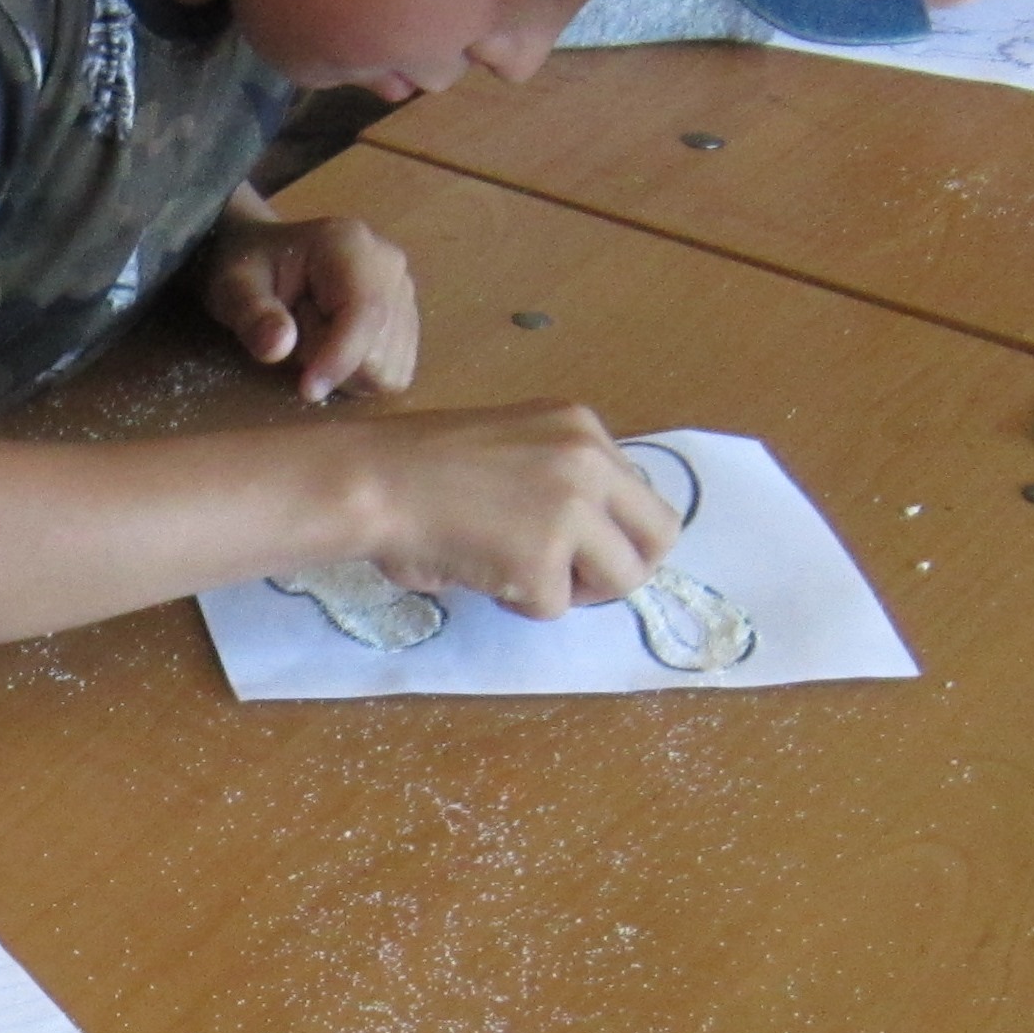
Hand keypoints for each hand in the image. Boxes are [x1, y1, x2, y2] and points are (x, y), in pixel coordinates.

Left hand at [206, 206, 417, 403]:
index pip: (365, 312)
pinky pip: (391, 376)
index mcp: (349, 245)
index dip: (341, 358)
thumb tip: (278, 347)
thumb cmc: (249, 269)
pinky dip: (357, 376)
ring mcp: (404, 295)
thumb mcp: (234, 286)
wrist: (266, 259)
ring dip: (343, 371)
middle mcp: (389, 266)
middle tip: (295, 330)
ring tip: (312, 334)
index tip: (306, 389)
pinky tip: (332, 347)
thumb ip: (251, 314)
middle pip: (379, 350)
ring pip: (387, 370)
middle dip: (330, 360)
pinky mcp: (406, 323)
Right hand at [328, 399, 680, 615]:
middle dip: (623, 567)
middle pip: (660, 536)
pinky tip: (482, 574)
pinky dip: (519, 603)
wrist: (373, 481)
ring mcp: (572, 511)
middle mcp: (590, 461)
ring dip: (573, 589)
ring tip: (516, 575)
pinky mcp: (544, 559)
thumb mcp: (512, 445)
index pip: (640, 492)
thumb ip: (559, 475)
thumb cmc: (419, 466)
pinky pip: (556, 606)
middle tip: (578, 582)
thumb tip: (595, 536)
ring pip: (621, 578)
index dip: (614, 530)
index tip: (582, 547)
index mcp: (581, 426)